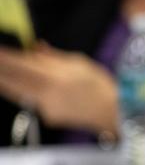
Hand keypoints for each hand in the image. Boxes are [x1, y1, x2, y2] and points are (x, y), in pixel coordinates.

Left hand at [0, 43, 119, 135]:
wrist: (113, 111)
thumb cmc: (101, 85)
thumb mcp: (80, 63)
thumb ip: (54, 57)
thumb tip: (36, 47)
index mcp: (56, 77)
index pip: (23, 64)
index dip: (7, 57)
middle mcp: (47, 93)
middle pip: (13, 81)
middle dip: (1, 71)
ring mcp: (45, 107)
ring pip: (18, 93)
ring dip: (6, 83)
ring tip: (2, 74)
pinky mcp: (46, 117)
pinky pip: (32, 101)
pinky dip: (29, 93)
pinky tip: (30, 87)